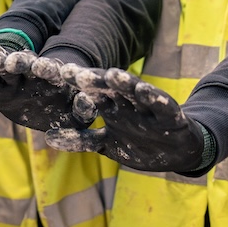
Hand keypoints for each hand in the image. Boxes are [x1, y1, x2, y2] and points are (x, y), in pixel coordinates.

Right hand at [0, 50, 95, 132]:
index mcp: (56, 79)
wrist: (44, 114)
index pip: (52, 71)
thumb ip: (83, 110)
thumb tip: (86, 100)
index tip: (44, 67)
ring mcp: (16, 79)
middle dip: (22, 63)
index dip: (48, 69)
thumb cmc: (66, 114)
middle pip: (27, 65)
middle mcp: (34, 75)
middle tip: (16, 62)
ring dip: (1, 62)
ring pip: (7, 68)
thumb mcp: (77, 117)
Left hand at [45, 66, 209, 173]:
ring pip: (135, 93)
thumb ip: (81, 140)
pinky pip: (162, 106)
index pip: (92, 91)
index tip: (60, 73)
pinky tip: (145, 90)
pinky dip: (155, 99)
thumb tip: (49, 137)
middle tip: (77, 73)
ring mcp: (150, 109)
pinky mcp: (171, 117)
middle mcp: (129, 104)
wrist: (178, 154)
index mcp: (112, 108)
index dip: (78, 83)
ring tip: (112, 74)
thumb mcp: (107, 145)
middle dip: (95, 80)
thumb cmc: (139, 144)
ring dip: (125, 84)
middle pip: (110, 88)